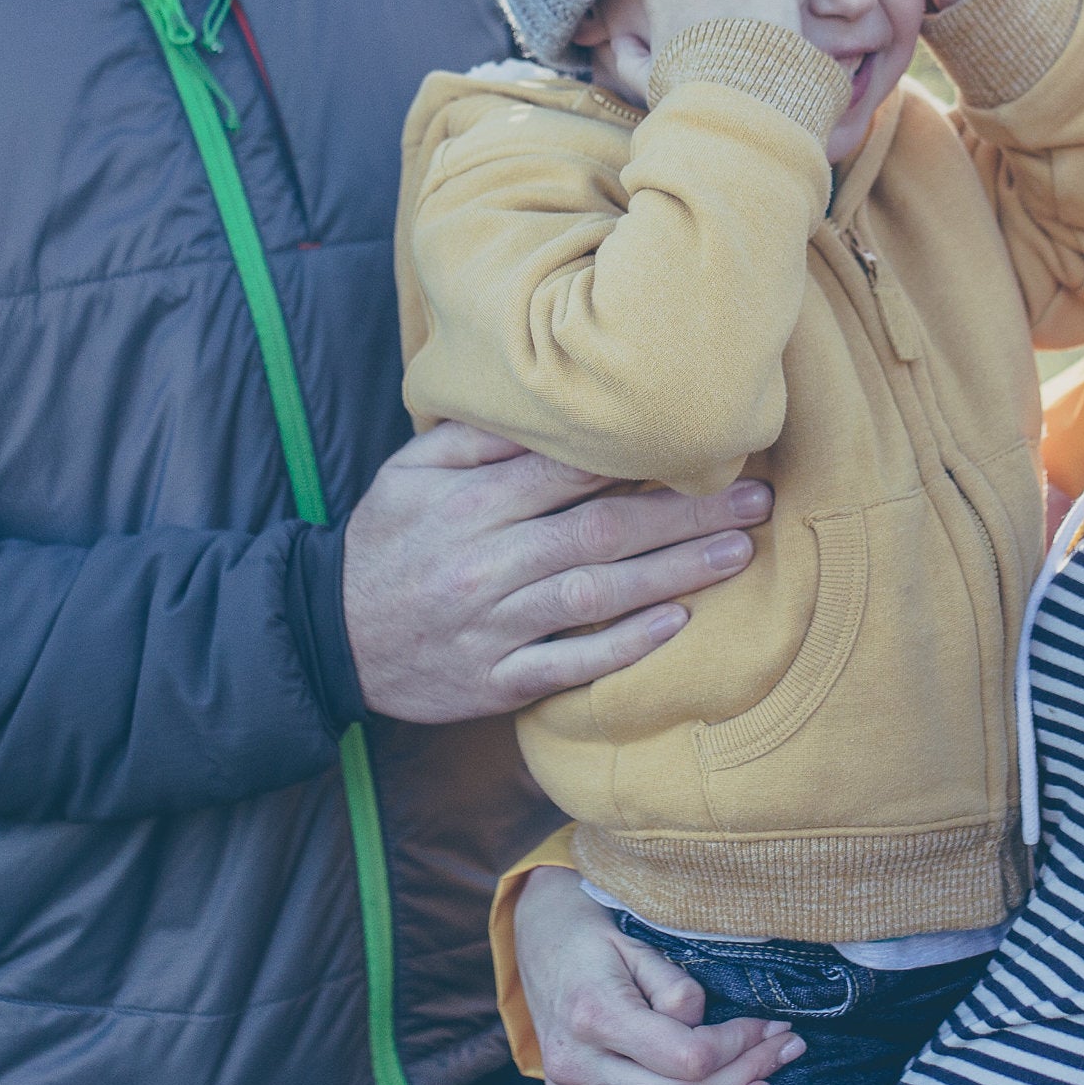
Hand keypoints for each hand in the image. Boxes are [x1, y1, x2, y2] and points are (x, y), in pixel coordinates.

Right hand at [342, 424, 771, 722]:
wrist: (326, 633)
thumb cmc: (387, 540)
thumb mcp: (412, 472)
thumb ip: (479, 439)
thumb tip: (550, 403)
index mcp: (470, 503)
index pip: (570, 471)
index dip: (643, 455)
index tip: (708, 441)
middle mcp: (487, 562)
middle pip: (602, 532)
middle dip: (687, 513)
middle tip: (757, 499)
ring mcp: (494, 626)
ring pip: (596, 597)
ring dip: (674, 574)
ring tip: (739, 553)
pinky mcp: (495, 680)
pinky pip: (568, 664)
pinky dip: (624, 647)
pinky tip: (677, 625)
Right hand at [513, 866, 800, 1084]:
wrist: (543, 944)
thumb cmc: (598, 941)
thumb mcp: (637, 943)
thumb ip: (674, 987)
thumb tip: (706, 1027)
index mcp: (594, 1016)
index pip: (688, 1057)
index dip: (741, 1046)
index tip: (772, 1027)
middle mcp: (577, 1067)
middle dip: (746, 1078)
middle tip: (787, 1051)